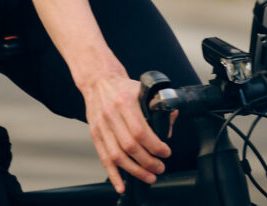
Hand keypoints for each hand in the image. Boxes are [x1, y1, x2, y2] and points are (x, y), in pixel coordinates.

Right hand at [77, 68, 170, 193]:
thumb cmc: (121, 87)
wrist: (98, 81)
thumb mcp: (142, 89)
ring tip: (149, 176)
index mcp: (125, 102)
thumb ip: (158, 105)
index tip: (165, 152)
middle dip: (148, 162)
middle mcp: (111, 114)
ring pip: (117, 156)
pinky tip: (121, 184)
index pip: (140, 130)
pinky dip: (113, 174)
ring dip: (134, 171)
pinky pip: (103, 158)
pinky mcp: (95, 134)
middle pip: (130, 146)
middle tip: (160, 167)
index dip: (155, 146)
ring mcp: (101, 126)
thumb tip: (170, 119)